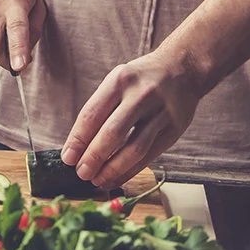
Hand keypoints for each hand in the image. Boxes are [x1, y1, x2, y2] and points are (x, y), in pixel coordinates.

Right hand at [0, 0, 45, 72]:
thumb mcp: (38, 2)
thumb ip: (34, 30)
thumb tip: (24, 55)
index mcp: (14, 3)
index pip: (16, 29)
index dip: (18, 49)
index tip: (18, 67)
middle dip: (6, 62)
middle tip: (18, 60)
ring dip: (0, 45)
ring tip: (6, 24)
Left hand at [60, 49, 201, 188]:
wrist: (182, 69)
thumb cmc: (140, 79)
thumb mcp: (118, 80)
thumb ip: (102, 107)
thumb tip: (79, 143)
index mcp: (119, 80)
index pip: (92, 114)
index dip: (78, 139)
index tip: (68, 157)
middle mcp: (140, 96)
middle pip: (112, 133)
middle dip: (94, 157)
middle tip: (81, 173)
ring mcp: (160, 113)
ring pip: (134, 149)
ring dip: (113, 169)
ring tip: (98, 180)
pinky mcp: (175, 130)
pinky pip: (150, 155)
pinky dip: (132, 170)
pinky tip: (118, 177)